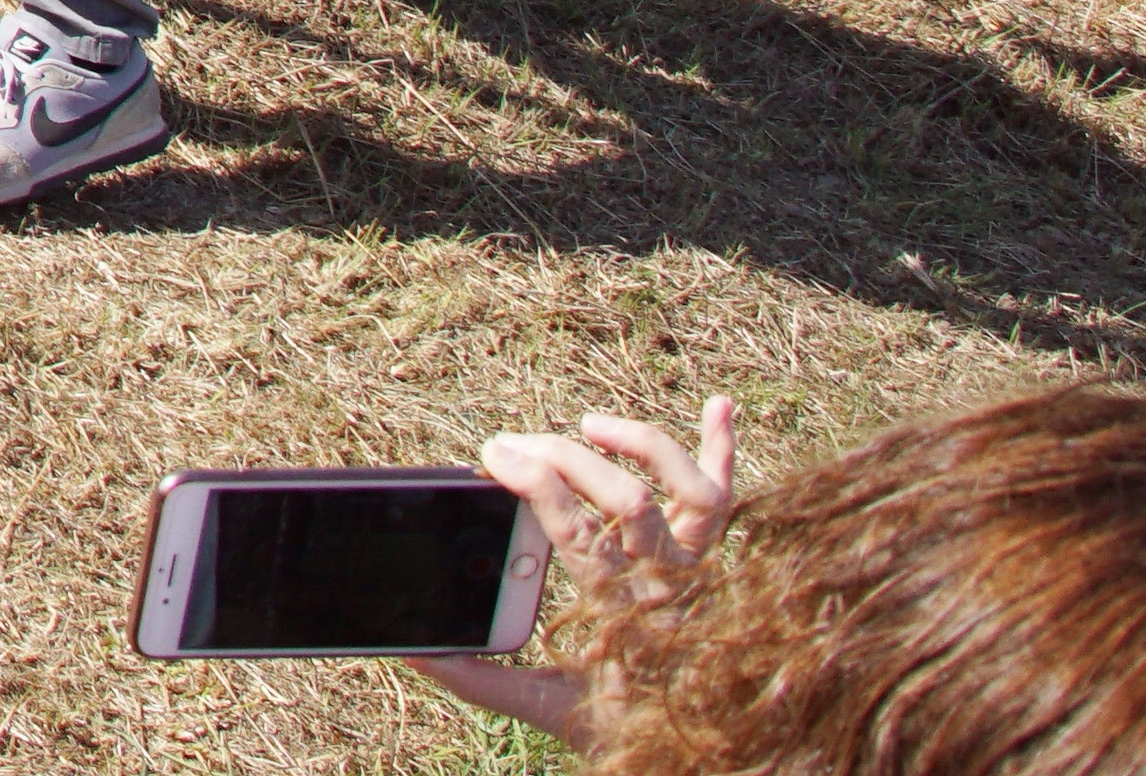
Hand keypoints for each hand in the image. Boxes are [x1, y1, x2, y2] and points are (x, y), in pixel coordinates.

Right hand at [407, 397, 741, 746]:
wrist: (708, 753)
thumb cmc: (627, 728)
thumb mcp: (550, 709)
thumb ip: (482, 681)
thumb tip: (414, 651)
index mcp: (624, 615)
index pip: (578, 531)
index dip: (535, 482)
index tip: (494, 456)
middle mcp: (673, 586)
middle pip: (629, 500)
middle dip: (562, 459)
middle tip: (511, 447)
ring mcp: (702, 570)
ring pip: (693, 491)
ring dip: (642, 445)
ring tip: (589, 425)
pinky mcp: (716, 562)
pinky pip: (730, 498)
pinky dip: (724, 449)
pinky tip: (718, 404)